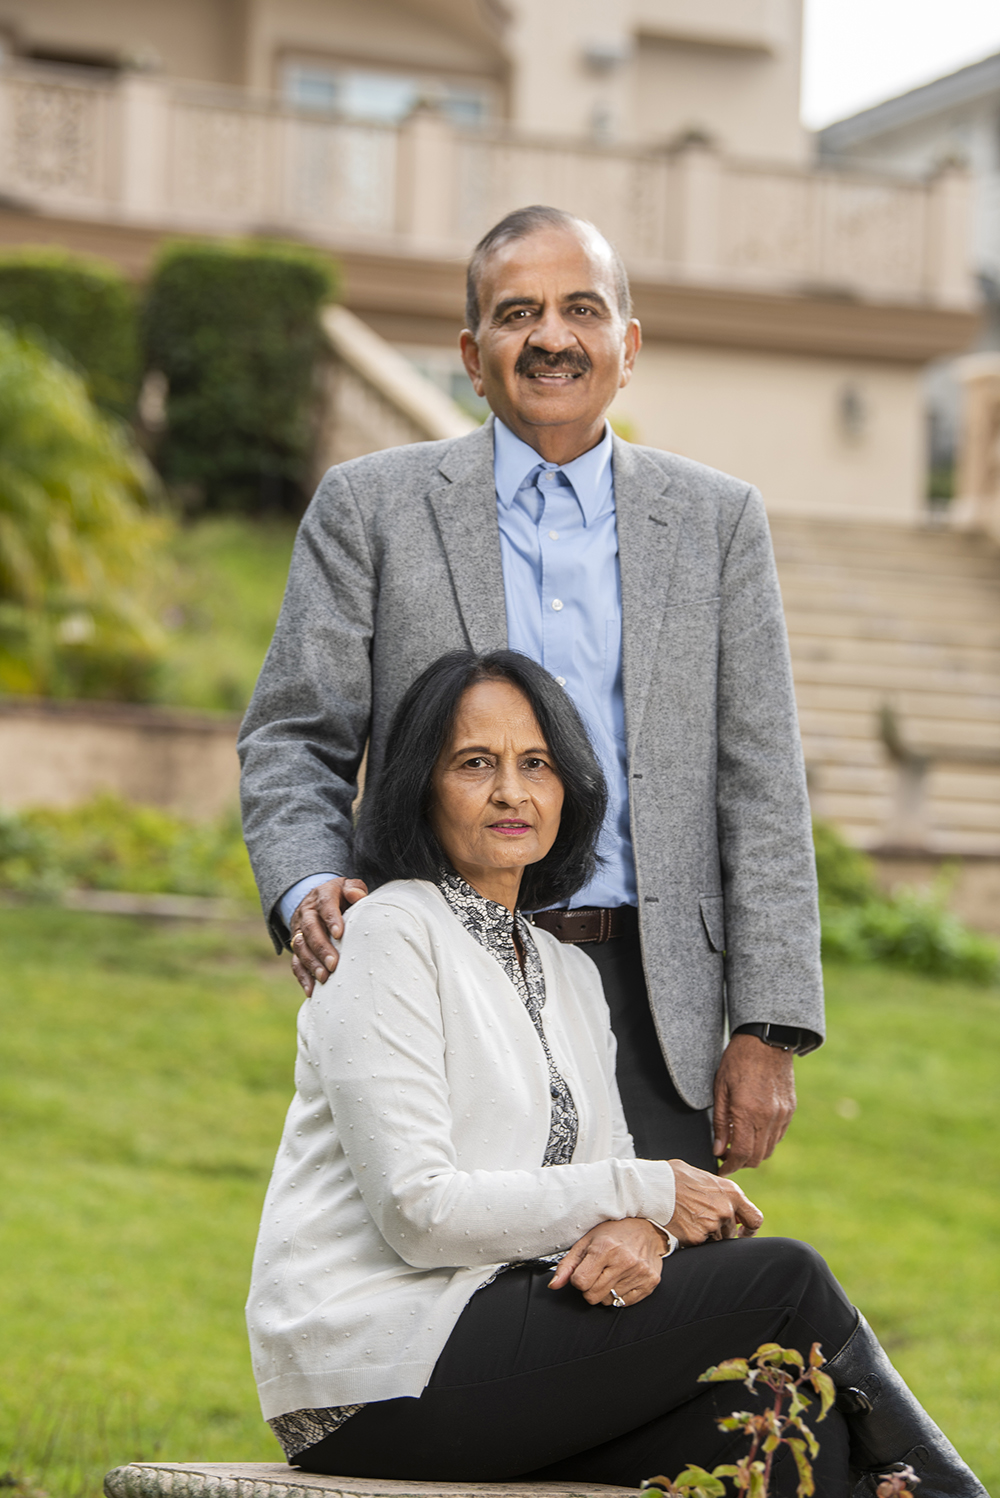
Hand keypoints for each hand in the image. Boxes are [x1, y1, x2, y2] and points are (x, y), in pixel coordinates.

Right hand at [289, 877, 368, 994]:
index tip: (339, 934)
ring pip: (300, 947)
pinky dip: (302, 977)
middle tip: (334, 964)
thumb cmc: (342, 896)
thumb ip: (354, 888)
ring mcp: (299, 930)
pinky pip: (295, 962)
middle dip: (321, 948)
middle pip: (310, 930)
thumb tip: (356, 895)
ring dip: (311, 963)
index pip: (325, 905)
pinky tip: (311, 991)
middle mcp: (307, 913)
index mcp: (322, 896)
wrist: (318, 900)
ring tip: (324, 978)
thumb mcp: (348, 886)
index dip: (331, 919)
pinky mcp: (297, 947)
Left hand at [548, 1218, 667, 1306]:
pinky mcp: (650, 1283)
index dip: (578, 1279)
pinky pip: (625, 1303)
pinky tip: (623, 1278)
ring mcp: (639, 1273)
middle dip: (590, 1287)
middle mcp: (624, 1261)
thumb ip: (568, 1264)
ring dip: (606, 1290)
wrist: (648, 1228)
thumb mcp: (587, 1241)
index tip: (584, 1270)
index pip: (580, 1282)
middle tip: (597, 1272)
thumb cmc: (615, 1232)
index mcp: (605, 1248)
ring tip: (612, 1273)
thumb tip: (553, 1285)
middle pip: (592, 1296)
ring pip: (608, 1301)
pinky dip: (621, 1294)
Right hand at [667, 1160, 762, 1244]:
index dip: (749, 1229)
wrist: (653, 1186)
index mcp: (732, 1193)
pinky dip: (692, 1239)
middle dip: (718, 1230)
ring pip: (715, 1240)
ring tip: (687, 1219)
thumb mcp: (705, 1178)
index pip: (755, 1219)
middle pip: (730, 1232)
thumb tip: (729, 1205)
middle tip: (700, 1220)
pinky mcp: (698, 1238)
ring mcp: (712, 1225)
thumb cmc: (675, 1177)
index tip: (741, 1232)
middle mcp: (726, 1210)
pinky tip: (680, 1224)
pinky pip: (700, 1244)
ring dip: (705, 1235)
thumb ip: (721, 1193)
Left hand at [712, 1032, 796, 1174]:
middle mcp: (768, 1117)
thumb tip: (719, 1149)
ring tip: (739, 1146)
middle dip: (741, 1163)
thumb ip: (721, 1122)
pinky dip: (765, 1141)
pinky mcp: (790, 1110)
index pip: (741, 1154)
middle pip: (757, 1157)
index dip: (730, 1166)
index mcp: (747, 1111)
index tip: (721, 1168)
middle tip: (727, 1158)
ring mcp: (782, 1114)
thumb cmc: (738, 1060)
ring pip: (769, 1149)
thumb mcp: (720, 1088)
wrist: (766, 1041)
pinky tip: (753, 1132)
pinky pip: (778, 1136)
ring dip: (754, 1154)